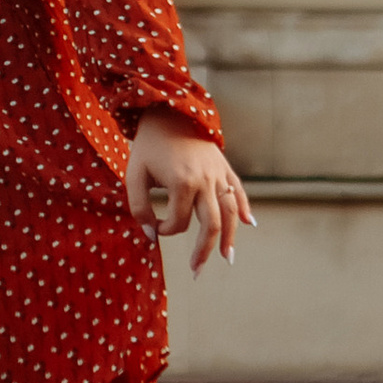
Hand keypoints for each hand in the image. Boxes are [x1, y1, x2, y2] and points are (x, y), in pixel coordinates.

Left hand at [125, 114, 252, 269]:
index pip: (178, 223)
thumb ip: (139, 208)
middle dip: (204, 252)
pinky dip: (244, 208)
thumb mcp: (134, 175)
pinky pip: (239, 191)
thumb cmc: (148, 145)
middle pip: (212, 225)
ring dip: (230, 237)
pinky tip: (248, 224)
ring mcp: (219, 174)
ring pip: (230, 212)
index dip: (164, 230)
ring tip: (227, 259)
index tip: (153, 224)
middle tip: (196, 273)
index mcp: (183, 184)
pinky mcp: (224, 166)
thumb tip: (152, 236)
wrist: (167, 110)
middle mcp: (206, 181)